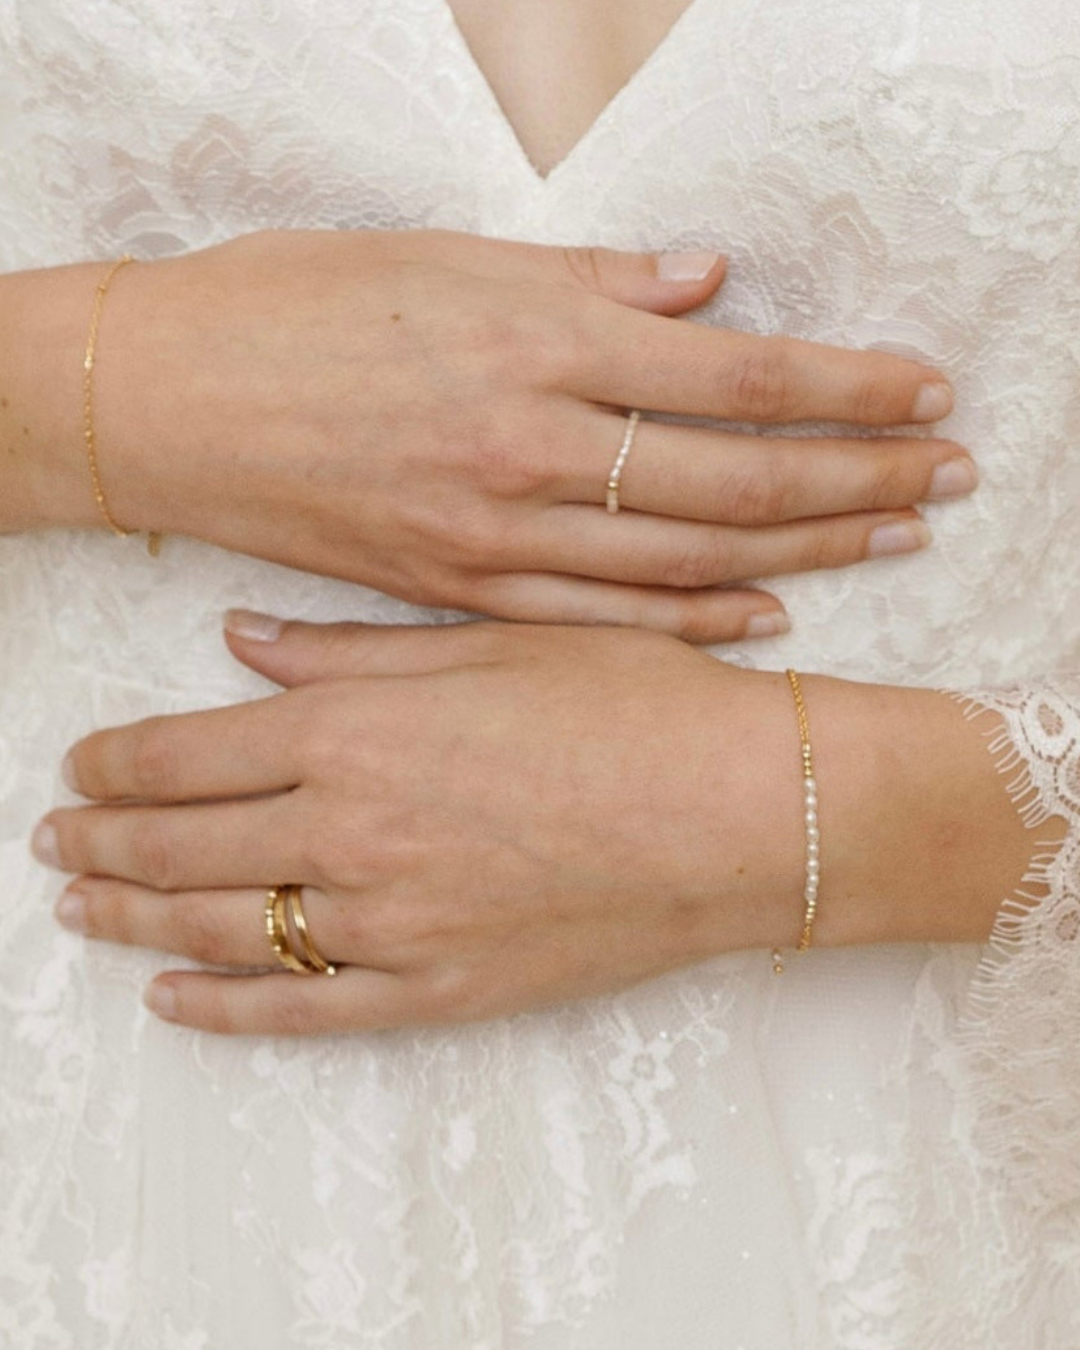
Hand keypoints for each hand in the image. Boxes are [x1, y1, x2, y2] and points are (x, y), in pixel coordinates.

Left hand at [34, 615, 1041, 1035]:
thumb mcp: (491, 643)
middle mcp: (349, 832)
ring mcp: (389, 924)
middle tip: (55, 842)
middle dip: (100, 845)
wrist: (742, 811)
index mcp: (354, 732)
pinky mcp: (438, 991)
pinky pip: (302, 1014)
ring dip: (134, 923)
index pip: (184, 756)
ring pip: (219, 934)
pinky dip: (223, 1010)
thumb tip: (239, 640)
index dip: (114, 765)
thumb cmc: (633, 707)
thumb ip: (348, 653)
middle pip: (179, 850)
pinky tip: (174, 1002)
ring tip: (83, 913)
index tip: (77, 767)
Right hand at [80, 230, 966, 639]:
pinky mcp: (456, 593)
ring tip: (889, 538)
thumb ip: (583, 282)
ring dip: (802, 550)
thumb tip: (702, 283)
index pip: (734, 375)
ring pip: (685, 560)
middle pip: (735, 479)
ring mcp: (495, 535)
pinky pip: (599, 618)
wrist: (163, 407)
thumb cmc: (287, 309)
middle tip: (947, 477)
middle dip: (857, 475)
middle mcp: (531, 449)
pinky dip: (690, 618)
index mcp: (532, 347)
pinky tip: (761, 614)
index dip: (844, 386)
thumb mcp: (436, 259)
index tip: (925, 390)